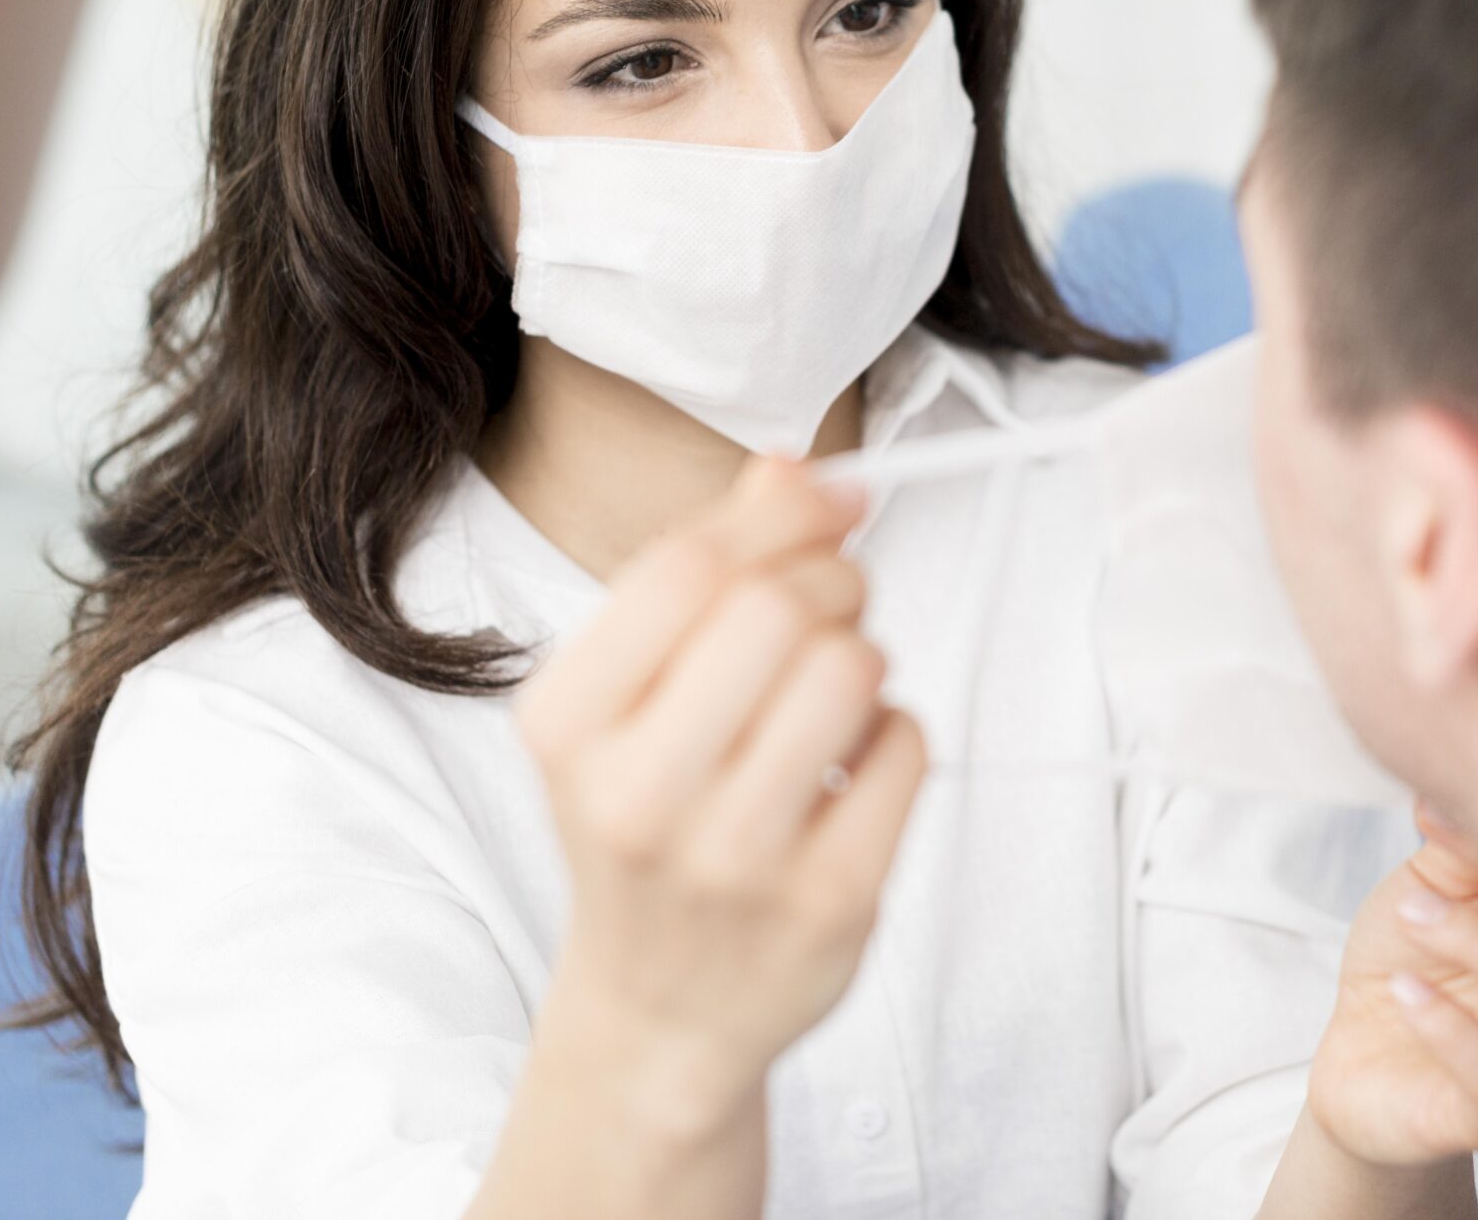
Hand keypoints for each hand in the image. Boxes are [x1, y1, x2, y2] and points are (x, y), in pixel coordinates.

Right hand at [516, 458, 925, 1136]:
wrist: (660, 1010)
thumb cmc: (651, 820)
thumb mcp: (633, 694)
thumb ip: (709, 568)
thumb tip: (797, 467)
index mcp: (569, 726)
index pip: (689, 564)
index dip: (782, 515)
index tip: (826, 510)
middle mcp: (638, 797)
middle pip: (777, 607)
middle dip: (831, 583)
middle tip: (831, 613)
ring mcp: (734, 861)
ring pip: (852, 670)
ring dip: (865, 657)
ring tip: (837, 694)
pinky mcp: (829, 905)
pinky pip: (909, 747)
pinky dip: (898, 732)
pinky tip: (853, 767)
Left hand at [1303, 801, 1477, 1169]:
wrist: (1363, 1065)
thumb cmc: (1413, 967)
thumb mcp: (1426, 890)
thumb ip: (1457, 847)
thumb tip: (1462, 779)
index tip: (1447, 805)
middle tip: (1439, 847)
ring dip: (1475, 942)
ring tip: (1412, 914)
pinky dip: (1450, 1028)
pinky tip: (1405, 991)